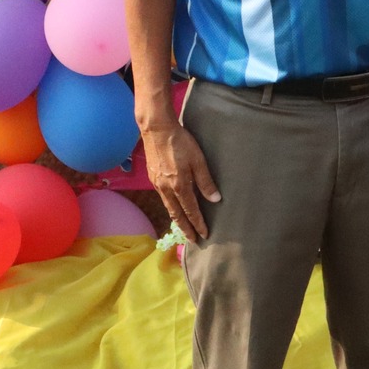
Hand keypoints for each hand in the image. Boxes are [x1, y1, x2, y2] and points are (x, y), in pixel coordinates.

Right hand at [142, 119, 220, 240]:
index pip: (191, 210)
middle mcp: (166, 188)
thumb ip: (206, 181)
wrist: (156, 129)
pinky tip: (174, 207)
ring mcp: (157, 184)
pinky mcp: (153, 177)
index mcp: (179, 185)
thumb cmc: (180, 142)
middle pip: (177, 214)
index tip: (204, 234)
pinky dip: (170, 207)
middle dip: (186, 228)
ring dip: (177, 219)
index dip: (198, 223)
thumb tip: (215, 200)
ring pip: (168, 207)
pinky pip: (163, 198)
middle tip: (193, 240)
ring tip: (184, 227)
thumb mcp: (198, 160)